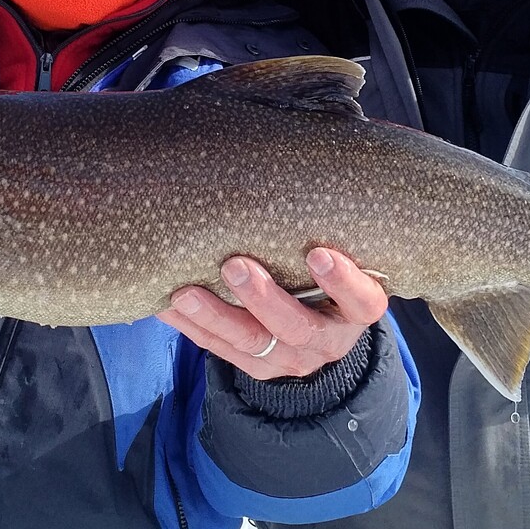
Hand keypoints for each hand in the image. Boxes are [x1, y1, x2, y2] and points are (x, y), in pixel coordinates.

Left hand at [157, 247, 387, 380]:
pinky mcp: (259, 368)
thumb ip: (328, 226)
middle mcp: (328, 339)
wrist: (322, 328)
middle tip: (235, 265)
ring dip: (217, 316)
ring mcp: (292, 358)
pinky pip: (221, 349)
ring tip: (186, 292)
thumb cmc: (327, 273)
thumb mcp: (342, 255)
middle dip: (263, 298)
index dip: (344, 282)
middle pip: (297, 327)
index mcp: (357, 310)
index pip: (362, 301)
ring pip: (253, 343)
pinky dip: (193, 327)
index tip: (319, 253)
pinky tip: (167, 304)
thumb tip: (303, 161)